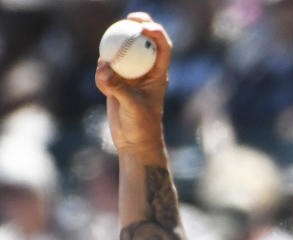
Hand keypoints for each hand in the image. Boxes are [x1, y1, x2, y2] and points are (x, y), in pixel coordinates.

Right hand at [94, 13, 171, 154]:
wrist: (134, 142)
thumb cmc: (142, 126)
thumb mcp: (132, 106)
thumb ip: (117, 87)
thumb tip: (103, 68)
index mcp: (158, 74)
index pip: (162, 47)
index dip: (156, 32)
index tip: (143, 26)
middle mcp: (145, 71)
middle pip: (143, 41)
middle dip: (138, 24)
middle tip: (128, 17)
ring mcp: (130, 75)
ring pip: (120, 52)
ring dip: (112, 53)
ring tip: (107, 68)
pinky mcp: (116, 82)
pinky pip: (105, 69)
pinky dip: (101, 75)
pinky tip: (103, 87)